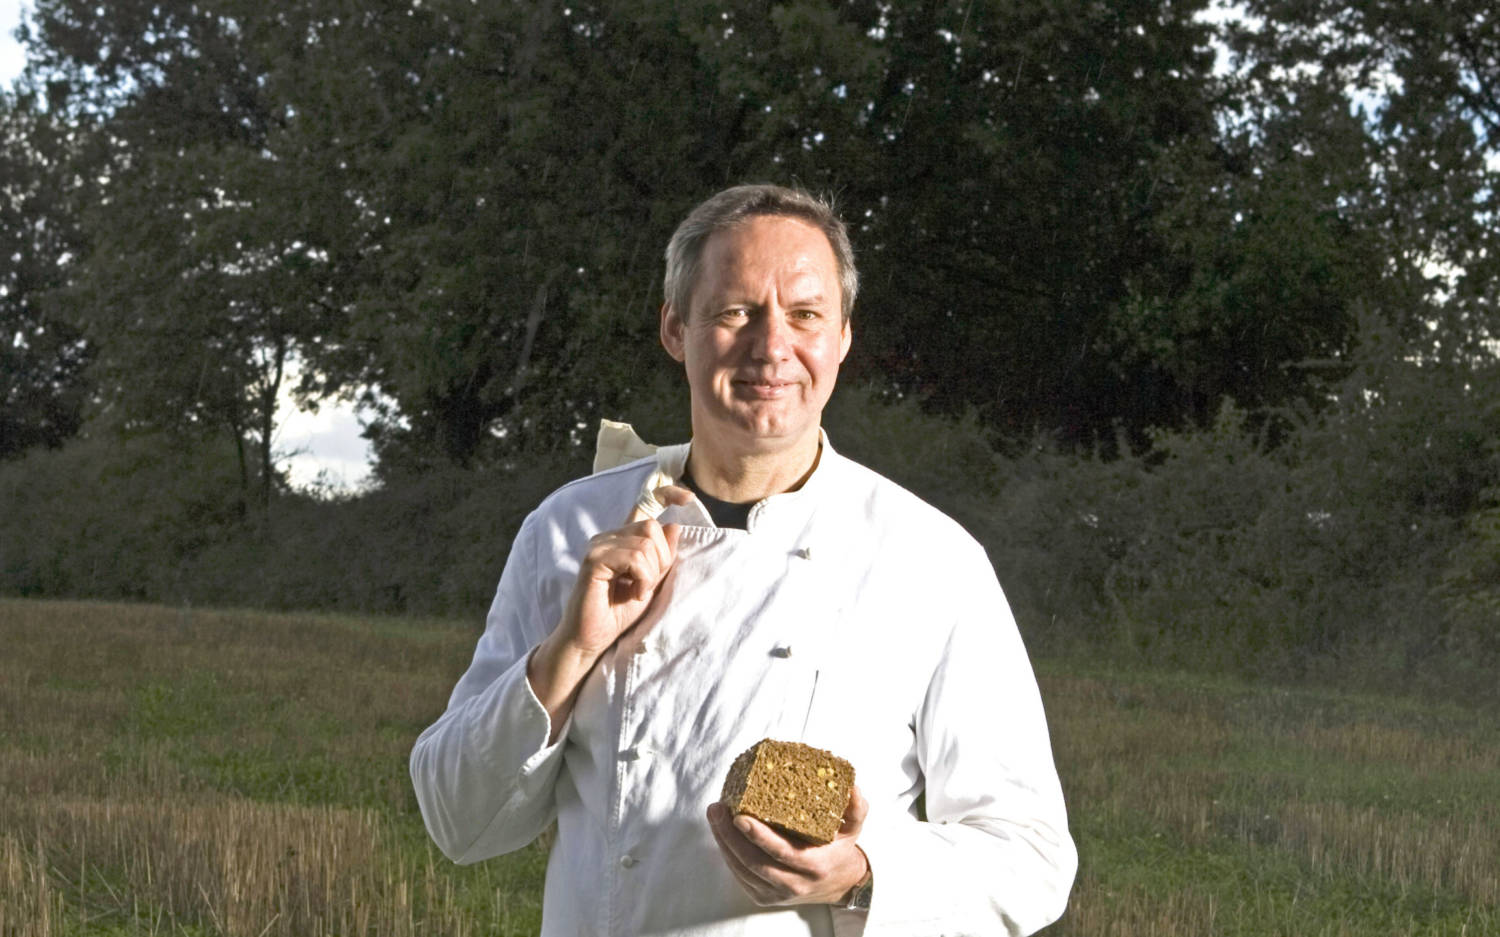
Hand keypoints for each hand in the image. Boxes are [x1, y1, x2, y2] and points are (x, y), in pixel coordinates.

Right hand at [528, 486, 692, 734]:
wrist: (592, 639)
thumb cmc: (618, 613)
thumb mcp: (651, 583)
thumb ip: (662, 557)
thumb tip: (674, 525)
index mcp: (622, 539)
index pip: (644, 504)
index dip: (668, 493)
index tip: (689, 497)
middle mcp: (608, 536)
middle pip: (652, 527)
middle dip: (661, 559)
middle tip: (648, 585)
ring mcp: (599, 545)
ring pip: (645, 543)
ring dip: (651, 574)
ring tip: (638, 592)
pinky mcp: (594, 560)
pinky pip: (633, 557)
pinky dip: (642, 578)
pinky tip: (633, 594)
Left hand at [707, 785, 869, 906]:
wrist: (837, 884)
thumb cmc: (840, 848)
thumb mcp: (853, 828)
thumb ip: (855, 807)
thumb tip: (852, 786)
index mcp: (814, 866)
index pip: (782, 852)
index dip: (759, 836)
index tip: (740, 816)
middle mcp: (794, 883)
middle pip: (753, 862)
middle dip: (730, 835)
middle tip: (718, 808)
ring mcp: (776, 893)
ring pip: (742, 869)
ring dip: (723, 841)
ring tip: (715, 814)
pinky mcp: (763, 896)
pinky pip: (739, 875)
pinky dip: (727, 853)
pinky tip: (720, 831)